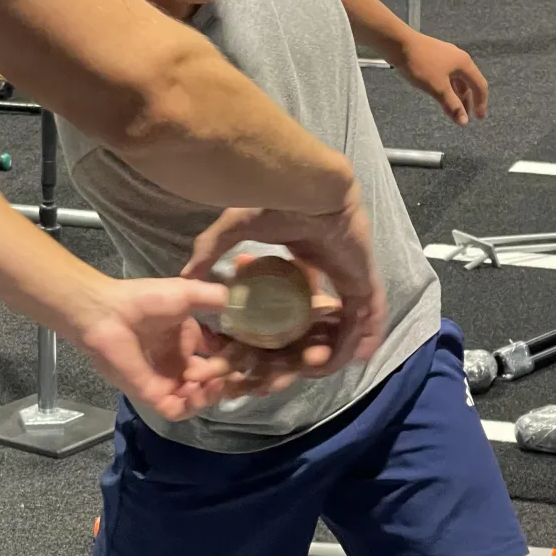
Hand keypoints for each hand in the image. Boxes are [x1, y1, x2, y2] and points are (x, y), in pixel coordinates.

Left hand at [75, 277, 235, 420]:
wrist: (109, 312)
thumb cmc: (146, 300)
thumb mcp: (189, 293)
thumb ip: (218, 299)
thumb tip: (249, 305)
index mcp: (189, 339)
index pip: (221, 355)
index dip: (236, 357)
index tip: (250, 354)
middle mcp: (180, 362)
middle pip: (214, 379)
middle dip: (227, 376)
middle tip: (230, 368)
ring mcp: (167, 379)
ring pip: (199, 398)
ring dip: (213, 393)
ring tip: (217, 380)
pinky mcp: (153, 394)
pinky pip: (179, 410)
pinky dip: (193, 404)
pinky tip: (198, 388)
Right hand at [180, 188, 386, 374]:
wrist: (307, 189)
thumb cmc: (275, 204)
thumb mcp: (234, 229)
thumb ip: (211, 251)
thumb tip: (185, 274)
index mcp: (301, 261)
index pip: (298, 302)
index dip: (288, 326)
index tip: (273, 347)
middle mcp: (327, 271)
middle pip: (322, 320)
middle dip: (310, 344)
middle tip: (294, 364)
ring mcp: (349, 276)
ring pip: (347, 323)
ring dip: (335, 347)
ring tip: (315, 366)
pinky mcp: (364, 279)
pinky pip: (370, 315)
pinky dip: (365, 338)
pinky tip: (354, 358)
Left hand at [392, 32, 487, 125]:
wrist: (398, 43)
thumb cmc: (421, 65)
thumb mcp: (438, 88)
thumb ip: (452, 105)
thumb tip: (464, 122)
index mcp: (464, 64)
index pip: (480, 85)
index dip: (481, 103)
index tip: (478, 118)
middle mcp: (459, 58)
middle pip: (469, 82)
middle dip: (467, 100)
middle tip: (463, 116)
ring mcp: (446, 55)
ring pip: (456, 78)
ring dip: (456, 94)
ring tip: (451, 108)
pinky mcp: (435, 56)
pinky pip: (447, 74)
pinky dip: (447, 87)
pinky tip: (440, 94)